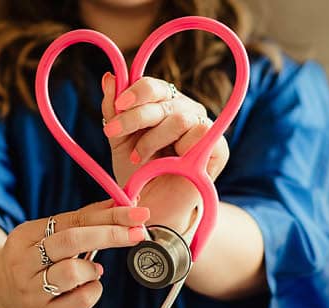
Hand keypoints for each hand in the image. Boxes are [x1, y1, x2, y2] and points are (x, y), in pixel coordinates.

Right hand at [0, 200, 150, 307]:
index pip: (71, 220)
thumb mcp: (48, 234)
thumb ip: (82, 220)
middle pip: (71, 241)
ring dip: (93, 269)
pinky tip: (87, 287)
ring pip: (72, 272)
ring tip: (92, 270)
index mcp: (24, 236)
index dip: (108, 216)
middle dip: (110, 234)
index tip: (137, 213)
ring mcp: (30, 292)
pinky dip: (93, 290)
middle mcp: (23, 263)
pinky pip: (80, 301)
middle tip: (137, 233)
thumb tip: (120, 203)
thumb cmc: (35, 258)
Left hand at [100, 73, 229, 231]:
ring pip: (180, 117)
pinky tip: (167, 163)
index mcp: (164, 104)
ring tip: (139, 158)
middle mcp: (186, 110)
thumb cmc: (138, 173)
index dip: (135, 92)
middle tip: (113, 133)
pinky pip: (201, 134)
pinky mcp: (219, 148)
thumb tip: (109, 77)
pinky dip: (179, 149)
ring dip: (153, 139)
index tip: (117, 106)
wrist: (152, 208)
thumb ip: (113, 110)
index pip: (153, 86)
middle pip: (164, 99)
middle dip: (135, 116)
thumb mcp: (119, 141)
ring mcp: (203, 127)